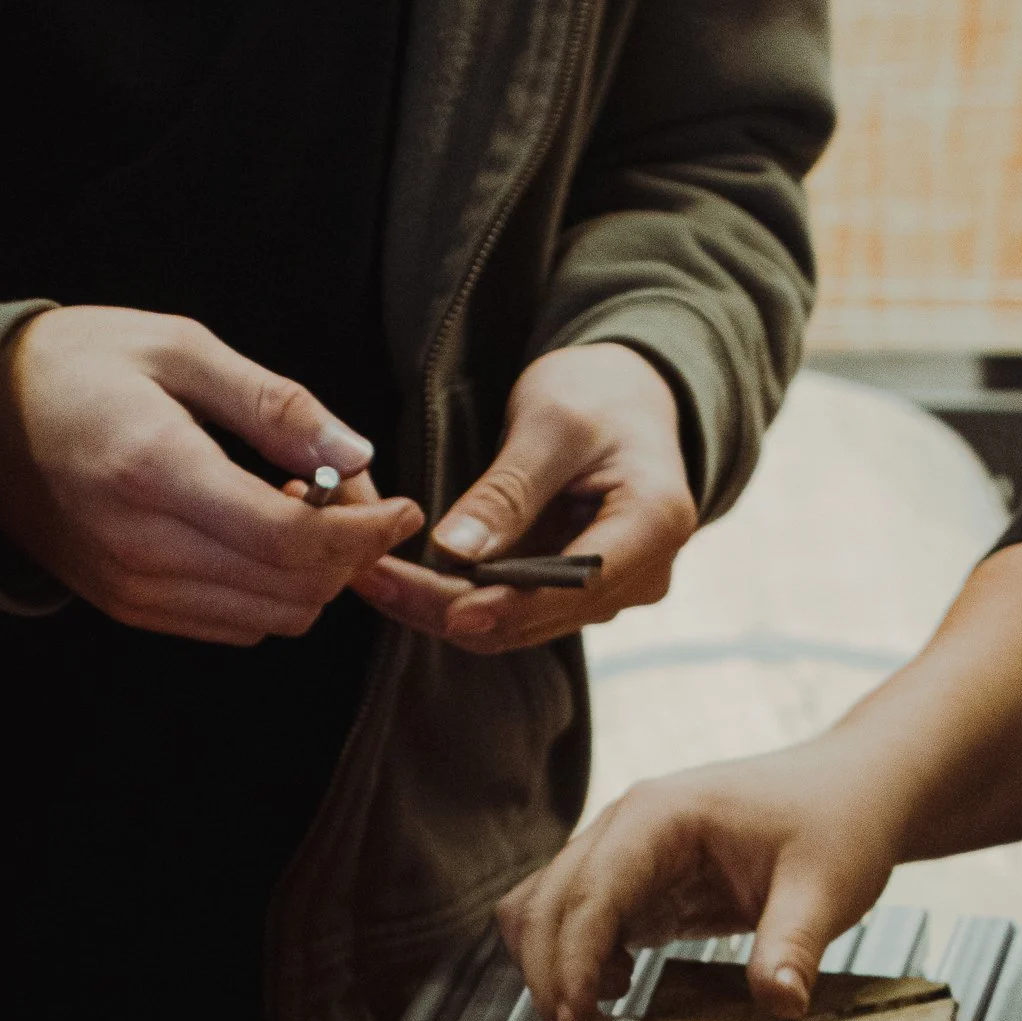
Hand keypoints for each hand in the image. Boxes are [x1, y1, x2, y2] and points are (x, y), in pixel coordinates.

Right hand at [0, 306, 422, 643]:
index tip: (402, 505)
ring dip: (311, 576)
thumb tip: (357, 456)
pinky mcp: (131, 610)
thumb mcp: (178, 348)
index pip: (293, 540)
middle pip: (294, 592)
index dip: (365, 533)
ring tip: (296, 506)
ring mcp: (135, 590)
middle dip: (346, 554)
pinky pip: (236, 626)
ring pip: (272, 618)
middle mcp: (144, 547)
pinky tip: (258, 535)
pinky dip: (270, 591)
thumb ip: (274, 404)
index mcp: (156, 471)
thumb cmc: (77, 367)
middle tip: (347, 494)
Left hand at [359, 344, 695, 656]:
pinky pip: (511, 611)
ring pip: (516, 625)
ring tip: (372, 578)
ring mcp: (610, 594)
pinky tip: (404, 580)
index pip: (575, 588)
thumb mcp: (551, 424)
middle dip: (450, 608)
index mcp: (653, 526)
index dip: (506, 605)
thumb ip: (507, 492)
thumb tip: (454, 552)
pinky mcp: (577, 597)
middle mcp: (641, 576)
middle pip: (536, 618)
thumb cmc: (598, 395)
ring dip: (443, 609)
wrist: (628, 399)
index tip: (441, 610)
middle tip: (369, 579)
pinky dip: (458, 598)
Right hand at [498, 739, 898, 1020]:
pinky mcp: (633, 876)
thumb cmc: (838, 823)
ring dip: (553, 973)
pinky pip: (573, 918)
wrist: (852, 789)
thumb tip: (780, 1005)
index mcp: (660, 817)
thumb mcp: (826, 889)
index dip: (572, 968)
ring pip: (544, 911)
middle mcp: (625, 825)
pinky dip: (574, 961)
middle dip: (553, 983)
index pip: (587, 896)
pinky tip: (619, 989)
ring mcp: (622, 848)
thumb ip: (794, 947)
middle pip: (545, 907)